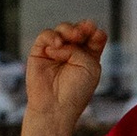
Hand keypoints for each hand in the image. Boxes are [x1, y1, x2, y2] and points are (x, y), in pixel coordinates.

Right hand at [18, 19, 108, 135]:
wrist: (55, 107)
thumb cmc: (76, 91)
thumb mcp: (89, 67)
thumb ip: (80, 48)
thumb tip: (59, 42)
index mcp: (88, 56)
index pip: (93, 37)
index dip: (95, 32)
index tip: (96, 34)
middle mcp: (72, 52)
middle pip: (78, 30)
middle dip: (82, 28)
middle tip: (82, 33)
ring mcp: (55, 51)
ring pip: (62, 29)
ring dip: (69, 30)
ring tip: (72, 37)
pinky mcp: (39, 52)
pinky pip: (45, 35)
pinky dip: (52, 37)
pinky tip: (57, 45)